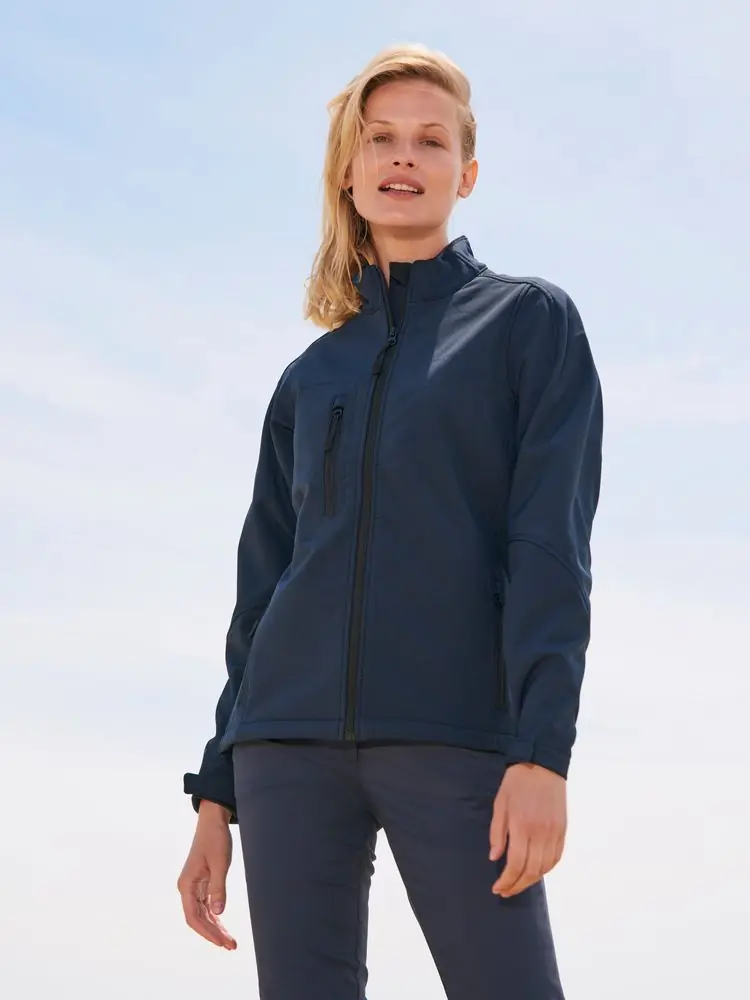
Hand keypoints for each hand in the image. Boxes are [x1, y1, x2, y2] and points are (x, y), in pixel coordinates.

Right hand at [177, 802, 237, 949]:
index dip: (207, 932)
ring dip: (215, 927)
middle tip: (231, 946)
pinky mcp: (201, 883)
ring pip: (202, 914)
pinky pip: (206, 905)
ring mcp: (193, 886)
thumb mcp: (219, 863)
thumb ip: (218, 888)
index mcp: (186, 884)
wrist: (213, 820)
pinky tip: (224, 926)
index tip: (221, 942)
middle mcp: (187, 888)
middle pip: (198, 919)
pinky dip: (215, 916)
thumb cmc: (215, 838)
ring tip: (230, 941)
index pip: (194, 917)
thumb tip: (218, 913)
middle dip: (214, 934)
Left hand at [488, 762, 566, 897]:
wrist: (542, 765)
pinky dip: (546, 869)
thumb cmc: (516, 783)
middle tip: (505, 891)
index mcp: (522, 826)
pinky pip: (556, 858)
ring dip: (531, 881)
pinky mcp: (563, 830)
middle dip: (517, 885)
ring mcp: (554, 833)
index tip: (497, 888)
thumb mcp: (500, 804)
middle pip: (531, 871)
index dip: (506, 881)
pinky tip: (535, 872)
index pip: (516, 864)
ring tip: (518, 884)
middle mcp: (541, 833)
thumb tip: (495, 858)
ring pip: (545, 868)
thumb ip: (497, 832)